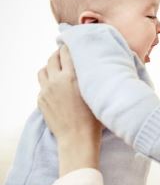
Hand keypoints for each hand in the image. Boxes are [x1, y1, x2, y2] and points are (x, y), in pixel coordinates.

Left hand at [37, 46, 101, 175]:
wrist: (77, 138)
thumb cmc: (93, 118)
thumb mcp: (94, 92)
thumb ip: (89, 76)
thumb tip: (92, 65)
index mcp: (70, 77)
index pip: (65, 53)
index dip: (68, 47)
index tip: (72, 46)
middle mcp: (55, 81)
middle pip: (51, 59)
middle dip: (58, 55)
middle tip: (65, 56)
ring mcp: (46, 91)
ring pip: (42, 71)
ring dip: (50, 68)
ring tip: (58, 71)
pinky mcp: (41, 101)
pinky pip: (42, 86)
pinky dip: (48, 83)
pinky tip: (57, 89)